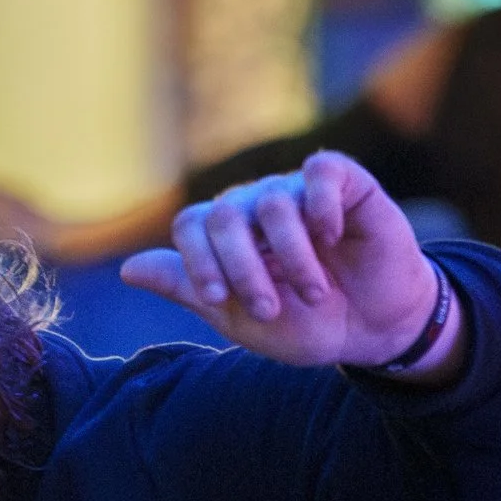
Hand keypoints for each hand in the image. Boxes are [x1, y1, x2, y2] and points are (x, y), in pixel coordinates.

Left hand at [121, 154, 455, 372]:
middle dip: (242, 268)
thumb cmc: (308, 324)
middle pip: (224, 214)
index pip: (192, 226)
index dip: (198, 261)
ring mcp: (298, 191)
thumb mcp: (241, 319)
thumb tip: (127, 271)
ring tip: (313, 294)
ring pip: (271, 203)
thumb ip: (190, 291)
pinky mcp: (344, 182)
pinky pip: (320, 171)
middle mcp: (256, 206)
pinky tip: (333, 238)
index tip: (220, 299)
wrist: (373, 329)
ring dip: (291, 257)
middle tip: (270, 309)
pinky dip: (322, 206)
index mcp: (227, 237)